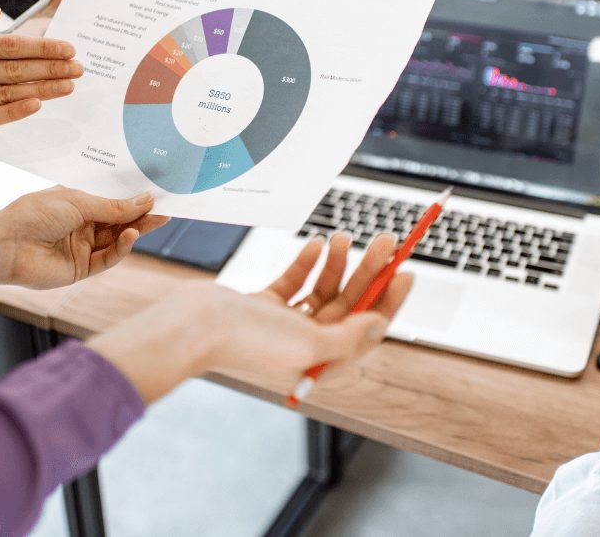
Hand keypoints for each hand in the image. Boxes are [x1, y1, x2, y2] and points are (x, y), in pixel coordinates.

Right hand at [0, 8, 81, 152]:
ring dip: (41, 90)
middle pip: (13, 68)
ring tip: (68, 86)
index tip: (67, 48)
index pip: (6, 45)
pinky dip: (12, 112)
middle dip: (50, 68)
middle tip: (79, 68)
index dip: (40, 46)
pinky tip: (35, 106)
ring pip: (5, 93)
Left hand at [0, 188, 166, 288]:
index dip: (134, 198)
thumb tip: (145, 200)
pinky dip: (122, 248)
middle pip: (120, 220)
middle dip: (143, 214)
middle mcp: (82, 225)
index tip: (157, 192)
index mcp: (78, 203)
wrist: (6, 244)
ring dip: (137, 229)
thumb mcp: (79, 201)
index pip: (113, 200)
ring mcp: (83, 247)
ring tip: (158, 219)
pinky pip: (108, 258)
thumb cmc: (35, 213)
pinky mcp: (81, 268)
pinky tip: (131, 235)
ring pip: (118, 239)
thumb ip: (114, 206)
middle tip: (167, 209)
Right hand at [210, 232, 412, 372]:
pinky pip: (295, 283)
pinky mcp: (264, 306)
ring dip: (338, 263)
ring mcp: (284, 325)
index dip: (390, 300)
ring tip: (343, 237)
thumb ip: (348, 337)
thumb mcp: (308, 344)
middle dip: (369, 272)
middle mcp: (305, 345)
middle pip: (349, 305)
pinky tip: (315, 245)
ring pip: (324, 290)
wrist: (194, 325)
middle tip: (386, 241)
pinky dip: (307, 264)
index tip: (406, 271)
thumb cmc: (246, 341)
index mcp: (320, 363)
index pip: (367, 329)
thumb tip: (381, 325)